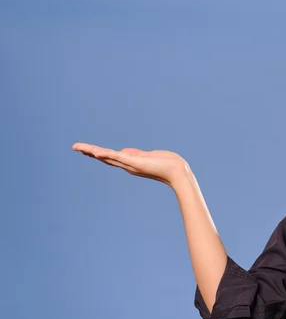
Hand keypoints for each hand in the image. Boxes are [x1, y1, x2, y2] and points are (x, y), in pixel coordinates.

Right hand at [72, 142, 188, 186]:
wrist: (178, 172)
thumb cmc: (167, 164)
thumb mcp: (148, 156)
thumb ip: (136, 154)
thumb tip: (124, 151)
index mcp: (130, 163)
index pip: (110, 156)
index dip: (97, 152)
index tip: (85, 149)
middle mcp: (128, 165)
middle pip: (105, 157)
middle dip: (89, 152)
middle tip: (75, 147)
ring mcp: (131, 164)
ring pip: (108, 156)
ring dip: (93, 151)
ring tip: (79, 147)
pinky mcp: (136, 163)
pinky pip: (119, 157)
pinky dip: (108, 155)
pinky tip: (97, 152)